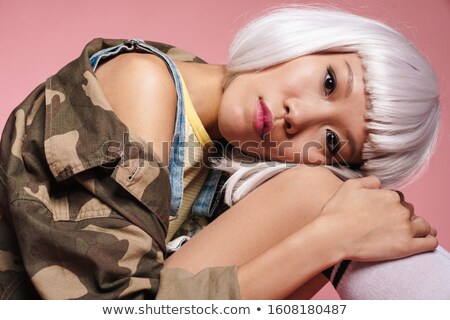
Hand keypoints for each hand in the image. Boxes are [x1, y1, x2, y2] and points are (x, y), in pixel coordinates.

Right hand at [318, 176, 437, 261]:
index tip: (382, 214)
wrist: (333, 236)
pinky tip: (423, 241)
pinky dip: (429, 241)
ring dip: (419, 228)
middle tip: (389, 226)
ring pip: (423, 226)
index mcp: (389, 195)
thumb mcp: (349, 186)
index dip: (390, 206)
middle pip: (410, 212)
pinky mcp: (406, 247)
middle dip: (402, 217)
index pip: (398, 199)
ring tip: (410, 234)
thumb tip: (380, 184)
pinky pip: (429, 243)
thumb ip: (369, 181)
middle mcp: (401, 210)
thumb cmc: (337, 212)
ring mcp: (405, 229)